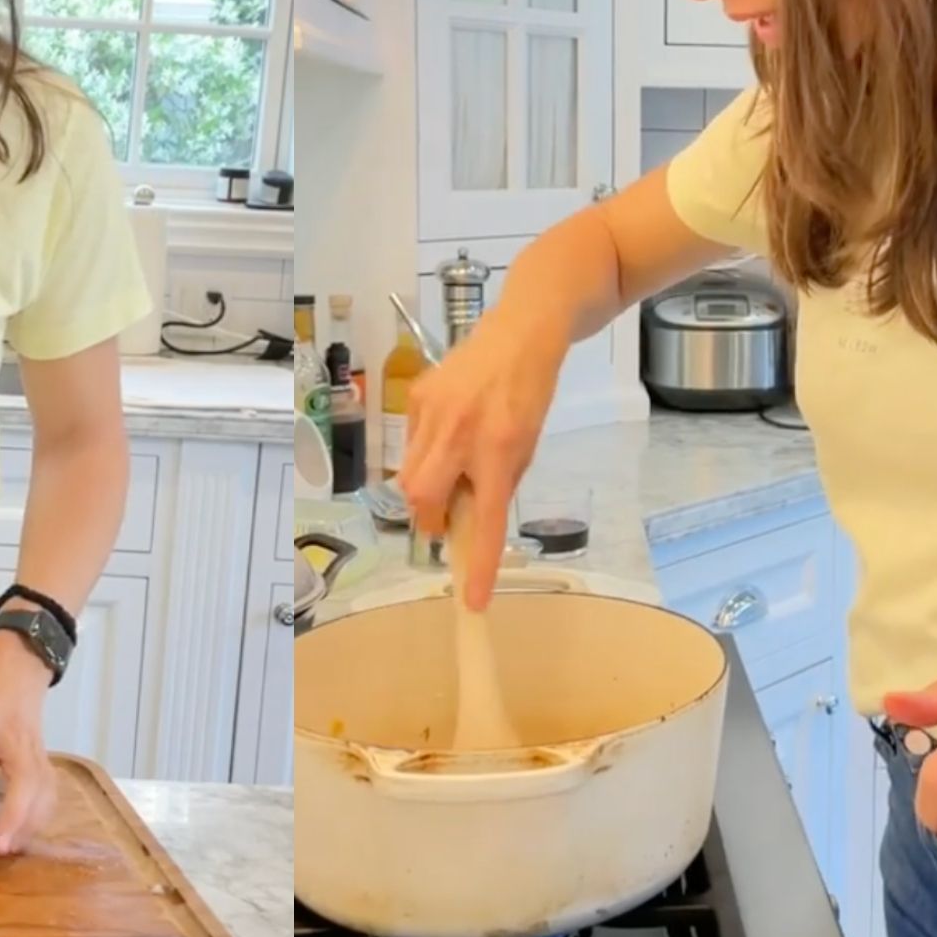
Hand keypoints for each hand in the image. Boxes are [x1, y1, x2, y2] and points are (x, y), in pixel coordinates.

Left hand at [0, 628, 56, 854]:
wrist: (18, 660)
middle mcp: (10, 737)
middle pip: (22, 778)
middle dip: (14, 815)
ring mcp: (33, 746)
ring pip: (41, 787)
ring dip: (29, 821)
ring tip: (9, 850)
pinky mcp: (46, 754)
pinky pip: (49, 788)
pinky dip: (42, 814)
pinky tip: (26, 834)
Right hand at [395, 309, 567, 609]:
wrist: (518, 335)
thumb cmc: (527, 396)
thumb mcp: (526, 446)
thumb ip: (495, 485)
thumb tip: (462, 523)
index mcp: (500, 449)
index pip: (485, 519)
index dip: (478, 564)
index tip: (471, 602)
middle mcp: (461, 432)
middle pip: (421, 499)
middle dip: (429, 518)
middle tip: (447, 517)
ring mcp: (433, 412)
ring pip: (409, 476)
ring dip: (426, 488)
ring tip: (453, 467)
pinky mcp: (416, 397)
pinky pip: (410, 445)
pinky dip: (425, 454)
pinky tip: (448, 434)